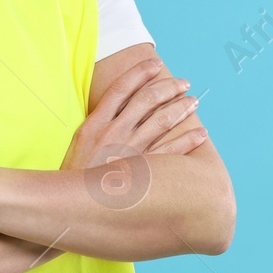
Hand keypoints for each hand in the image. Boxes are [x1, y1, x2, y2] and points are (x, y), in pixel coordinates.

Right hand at [62, 56, 206, 172]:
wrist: (71, 208)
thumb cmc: (76, 176)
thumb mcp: (79, 144)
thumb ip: (98, 125)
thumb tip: (118, 108)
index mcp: (95, 124)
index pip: (121, 88)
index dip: (139, 72)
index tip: (155, 64)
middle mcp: (113, 133)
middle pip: (146, 100)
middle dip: (168, 87)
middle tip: (184, 83)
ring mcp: (130, 152)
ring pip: (162, 122)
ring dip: (181, 109)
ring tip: (194, 102)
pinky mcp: (143, 173)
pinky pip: (172, 152)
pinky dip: (188, 141)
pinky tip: (201, 134)